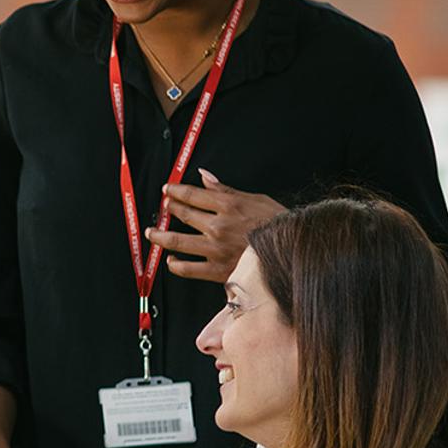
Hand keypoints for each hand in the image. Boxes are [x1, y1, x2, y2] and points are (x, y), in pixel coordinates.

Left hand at [146, 169, 284, 282]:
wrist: (294, 253)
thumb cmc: (279, 225)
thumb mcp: (256, 199)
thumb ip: (226, 190)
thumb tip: (206, 176)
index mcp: (229, 206)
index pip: (192, 195)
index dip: (175, 190)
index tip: (168, 189)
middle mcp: (218, 227)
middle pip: (182, 214)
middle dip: (169, 209)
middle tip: (163, 208)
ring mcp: (216, 250)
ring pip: (177, 241)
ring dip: (160, 236)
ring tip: (153, 233)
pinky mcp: (218, 271)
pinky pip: (188, 269)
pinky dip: (175, 264)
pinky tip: (171, 260)